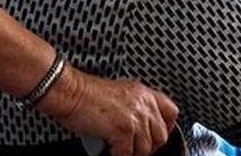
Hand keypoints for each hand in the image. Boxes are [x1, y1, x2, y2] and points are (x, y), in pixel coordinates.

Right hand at [37, 65, 177, 155]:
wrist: (69, 92)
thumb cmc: (85, 94)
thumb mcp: (118, 94)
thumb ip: (134, 107)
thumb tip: (141, 128)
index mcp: (143, 93)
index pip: (171, 112)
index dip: (166, 127)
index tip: (155, 135)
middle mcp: (143, 104)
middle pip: (161, 136)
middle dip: (148, 146)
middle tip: (132, 147)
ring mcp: (135, 117)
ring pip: (145, 149)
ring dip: (131, 152)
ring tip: (117, 148)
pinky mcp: (123, 130)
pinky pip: (127, 154)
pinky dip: (117, 155)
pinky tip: (108, 149)